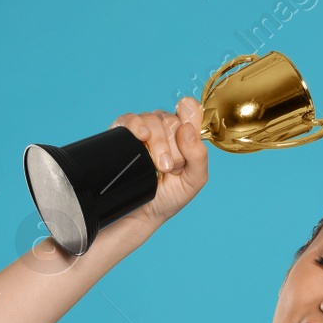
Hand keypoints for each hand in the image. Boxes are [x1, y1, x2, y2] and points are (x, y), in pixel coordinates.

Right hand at [110, 96, 208, 227]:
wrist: (143, 212)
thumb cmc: (170, 195)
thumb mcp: (194, 180)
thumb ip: (199, 156)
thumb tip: (187, 130)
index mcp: (184, 134)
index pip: (190, 110)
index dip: (189, 116)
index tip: (186, 130)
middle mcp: (165, 128)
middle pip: (171, 119)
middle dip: (172, 146)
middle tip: (169, 167)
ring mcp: (144, 129)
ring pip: (152, 120)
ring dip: (157, 143)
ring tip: (157, 166)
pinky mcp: (123, 133)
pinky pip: (129, 119)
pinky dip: (135, 125)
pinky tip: (141, 137)